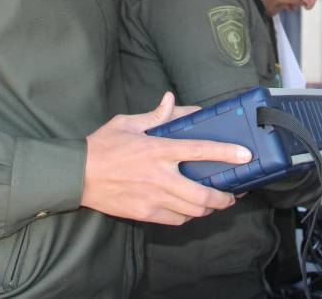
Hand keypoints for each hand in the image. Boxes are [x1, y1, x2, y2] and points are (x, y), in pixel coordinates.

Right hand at [82, 92, 251, 225]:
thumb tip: (171, 101)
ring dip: (209, 208)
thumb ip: (154, 116)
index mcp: (158, 150)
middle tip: (233, 194)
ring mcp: (153, 198)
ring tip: (216, 202)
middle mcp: (160, 176)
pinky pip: (176, 220)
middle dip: (224, 197)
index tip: (244, 155)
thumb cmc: (102, 146)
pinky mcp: (144, 214)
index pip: (200, 151)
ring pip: (192, 210)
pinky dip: (188, 216)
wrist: (76, 175)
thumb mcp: (127, 123)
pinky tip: (190, 210)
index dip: (226, 153)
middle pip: (203, 194)